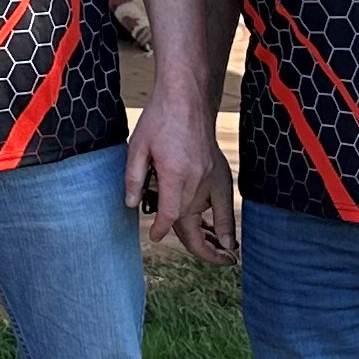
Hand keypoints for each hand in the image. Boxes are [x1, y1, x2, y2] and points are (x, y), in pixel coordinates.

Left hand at [126, 94, 226, 253]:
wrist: (188, 99)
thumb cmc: (159, 119)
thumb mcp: (137, 146)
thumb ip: (133, 177)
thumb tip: (129, 204)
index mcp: (175, 173)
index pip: (171, 213)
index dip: (162, 228)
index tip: (155, 236)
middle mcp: (196, 178)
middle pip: (193, 219)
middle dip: (197, 245)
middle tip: (202, 259)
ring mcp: (211, 174)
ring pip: (208, 214)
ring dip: (212, 237)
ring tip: (220, 258)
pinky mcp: (219, 170)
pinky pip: (225, 202)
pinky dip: (227, 221)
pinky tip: (229, 238)